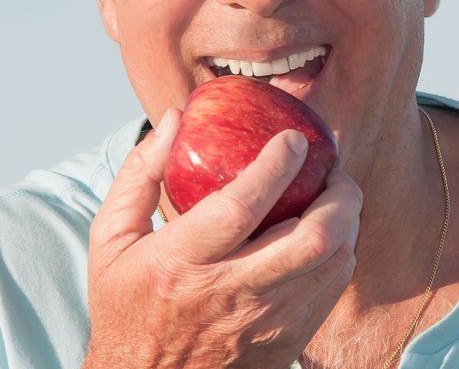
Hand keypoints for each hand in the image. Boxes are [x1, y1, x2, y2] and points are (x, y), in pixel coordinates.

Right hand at [82, 108, 361, 368]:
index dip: (276, 166)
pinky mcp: (288, 341)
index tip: (295, 138)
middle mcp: (229, 294)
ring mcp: (265, 322)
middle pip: (312, 239)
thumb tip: (176, 118)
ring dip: (347, 220)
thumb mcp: (111, 240)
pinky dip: (342, 252)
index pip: (240, 207)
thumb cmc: (128, 306)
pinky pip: (333, 288)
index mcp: (181, 263)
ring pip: (333, 262)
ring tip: (335, 195)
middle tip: (334, 169)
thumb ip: (139, 175)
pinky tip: (329, 233)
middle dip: (339, 194)